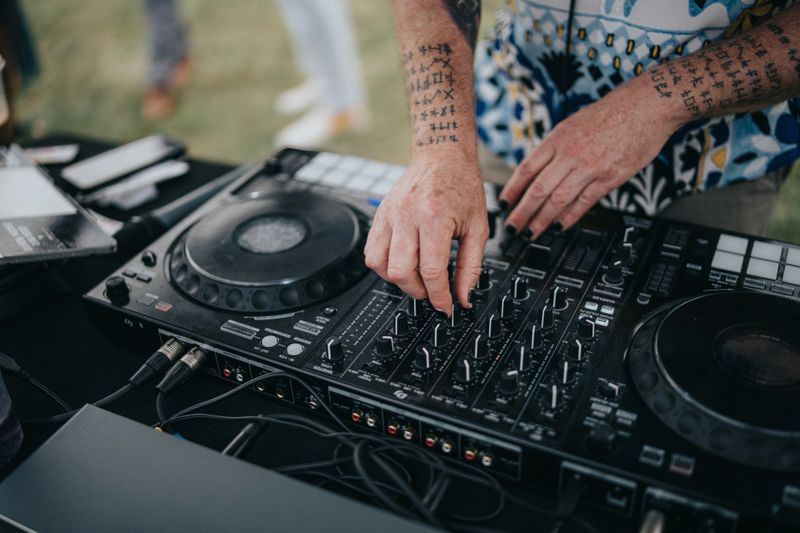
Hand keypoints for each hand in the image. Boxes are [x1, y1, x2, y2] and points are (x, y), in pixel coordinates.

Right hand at [364, 155, 488, 313]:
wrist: (443, 156)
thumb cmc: (463, 186)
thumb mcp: (478, 228)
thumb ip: (471, 266)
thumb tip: (463, 297)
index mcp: (434, 217)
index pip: (431, 270)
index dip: (439, 296)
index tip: (445, 307)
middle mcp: (407, 215)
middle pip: (401, 271)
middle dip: (417, 291)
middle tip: (432, 291)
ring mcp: (389, 214)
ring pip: (378, 264)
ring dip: (397, 279)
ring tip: (416, 276)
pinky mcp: (380, 214)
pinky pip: (372, 250)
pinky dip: (385, 264)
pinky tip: (403, 261)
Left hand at [499, 78, 681, 236]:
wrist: (647, 104)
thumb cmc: (611, 113)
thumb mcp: (573, 124)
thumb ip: (556, 147)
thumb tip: (537, 170)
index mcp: (558, 138)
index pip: (527, 168)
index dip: (512, 189)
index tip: (503, 204)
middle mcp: (570, 153)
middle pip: (538, 188)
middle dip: (522, 212)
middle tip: (513, 227)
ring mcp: (590, 166)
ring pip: (558, 199)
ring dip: (542, 220)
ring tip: (532, 232)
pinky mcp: (610, 177)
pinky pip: (584, 202)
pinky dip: (569, 217)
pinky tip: (560, 226)